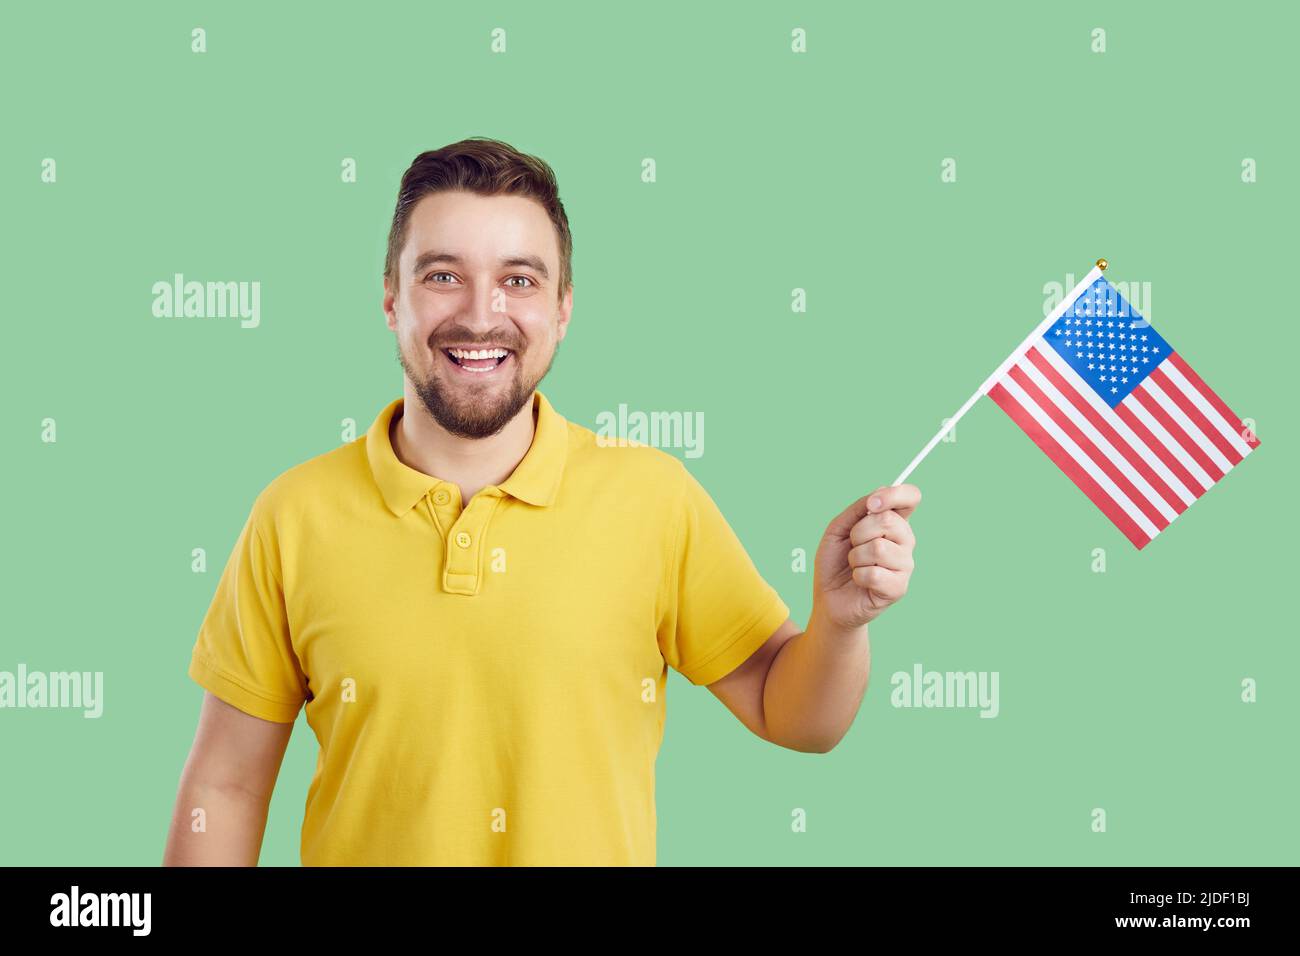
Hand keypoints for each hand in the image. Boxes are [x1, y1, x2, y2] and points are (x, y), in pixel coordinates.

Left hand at [813, 484, 919, 629]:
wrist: (828, 598)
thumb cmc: (835, 563)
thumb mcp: (839, 529)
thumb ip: (858, 509)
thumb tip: (877, 497)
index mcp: (893, 523)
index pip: (911, 498)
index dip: (894, 494)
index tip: (872, 504)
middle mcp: (905, 542)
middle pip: (889, 520)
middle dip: (858, 532)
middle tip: (852, 546)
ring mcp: (905, 565)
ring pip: (879, 548)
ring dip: (856, 557)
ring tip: (855, 566)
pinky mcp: (899, 588)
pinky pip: (875, 573)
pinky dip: (858, 576)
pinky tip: (859, 581)